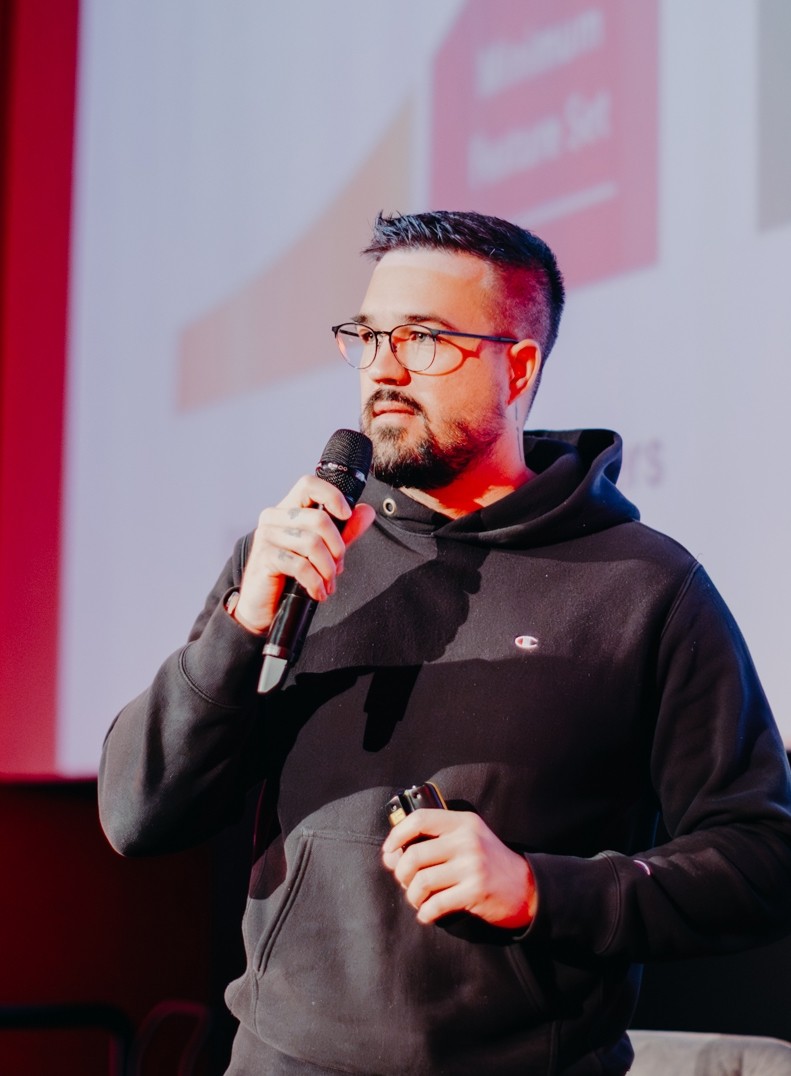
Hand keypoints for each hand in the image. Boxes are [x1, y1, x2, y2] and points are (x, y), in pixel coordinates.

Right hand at [232, 474, 375, 633]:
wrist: (263, 607)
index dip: (332, 496)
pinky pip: (301, 565)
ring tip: (328, 583)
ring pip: (312, 543)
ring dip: (327, 569)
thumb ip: (344, 531)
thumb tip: (366, 511)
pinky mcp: (265, 558)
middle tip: (337, 567)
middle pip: (319, 518)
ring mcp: (266, 536)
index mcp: (288, 509)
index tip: (346, 516)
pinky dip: (315, 582)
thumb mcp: (323, 551)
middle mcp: (274, 517)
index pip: (309, 485)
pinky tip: (317, 592)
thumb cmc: (289, 576)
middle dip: (337, 547)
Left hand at [382, 809, 536, 928]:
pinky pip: (435, 904)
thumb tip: (390, 856)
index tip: (389, 851)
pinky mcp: (475, 891)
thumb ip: (431, 843)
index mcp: (463, 822)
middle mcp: (467, 840)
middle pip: (414, 855)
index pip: (420, 819)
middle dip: (401, 874)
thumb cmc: (489, 864)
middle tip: (406, 883)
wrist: (527, 888)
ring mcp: (472, 865)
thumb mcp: (466, 842)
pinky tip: (428, 914)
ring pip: (421, 881)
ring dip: (412, 896)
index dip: (397, 834)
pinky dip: (425, 913)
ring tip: (418, 900)